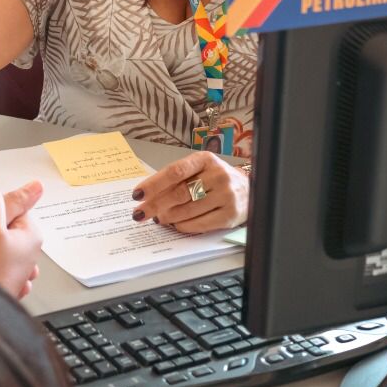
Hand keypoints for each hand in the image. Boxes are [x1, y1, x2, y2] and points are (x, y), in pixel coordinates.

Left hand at [130, 152, 248, 233]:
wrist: (249, 190)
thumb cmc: (216, 180)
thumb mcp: (199, 170)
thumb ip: (177, 179)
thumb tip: (147, 196)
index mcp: (206, 159)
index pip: (175, 171)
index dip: (154, 184)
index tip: (137, 194)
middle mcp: (218, 176)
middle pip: (179, 193)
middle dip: (155, 205)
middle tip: (140, 213)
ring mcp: (226, 196)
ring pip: (187, 210)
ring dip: (167, 217)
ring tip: (158, 218)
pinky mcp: (229, 216)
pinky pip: (199, 224)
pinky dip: (182, 226)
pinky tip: (175, 224)